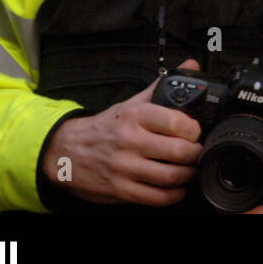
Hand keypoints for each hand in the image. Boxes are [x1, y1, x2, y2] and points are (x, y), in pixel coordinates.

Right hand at [42, 58, 202, 205]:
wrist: (65, 150)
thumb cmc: (105, 127)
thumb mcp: (130, 103)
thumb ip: (161, 87)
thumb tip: (191, 66)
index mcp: (135, 116)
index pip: (177, 122)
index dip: (195, 130)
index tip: (197, 132)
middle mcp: (130, 141)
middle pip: (179, 152)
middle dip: (195, 154)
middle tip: (198, 153)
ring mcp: (124, 167)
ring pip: (170, 177)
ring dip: (188, 175)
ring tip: (190, 170)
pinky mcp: (120, 189)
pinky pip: (155, 198)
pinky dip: (173, 196)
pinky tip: (176, 189)